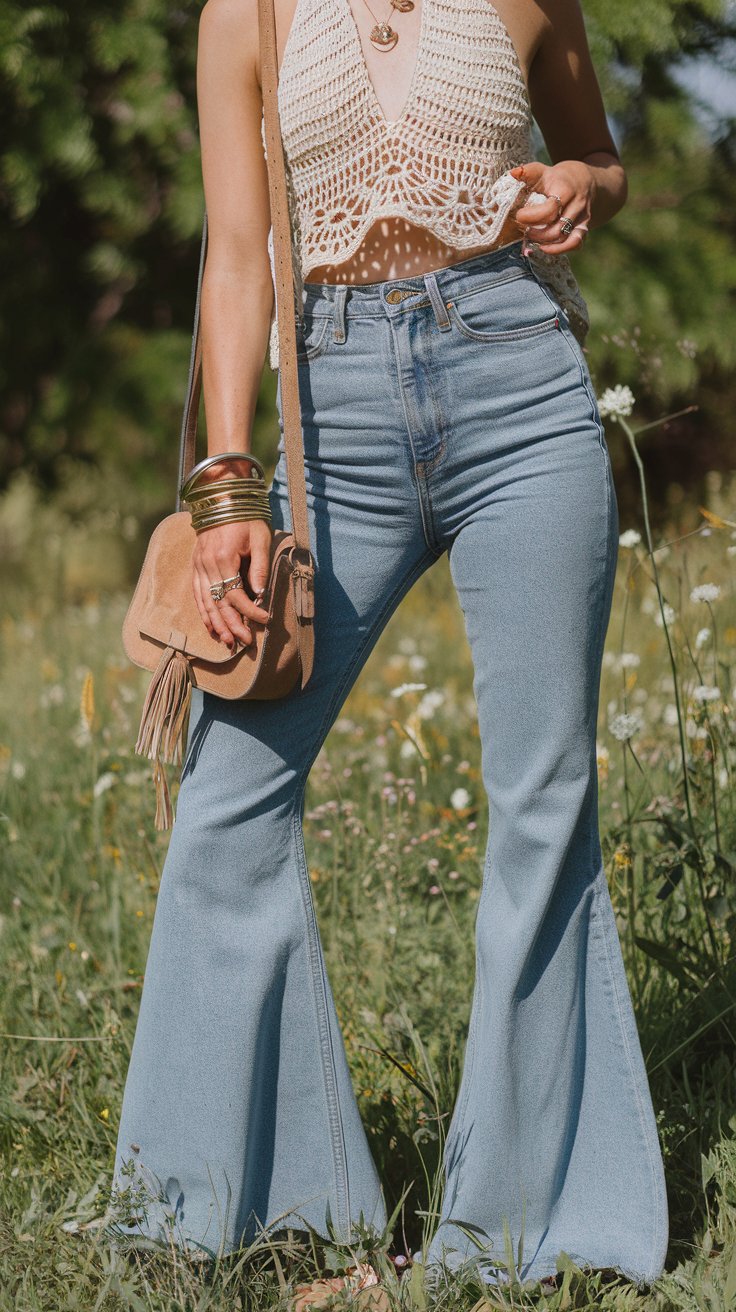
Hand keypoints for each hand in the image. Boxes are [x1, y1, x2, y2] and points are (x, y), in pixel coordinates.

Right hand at [192, 518, 272, 649]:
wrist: (221, 499)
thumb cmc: (245, 518)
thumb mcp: (260, 538)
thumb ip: (260, 567)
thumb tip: (261, 595)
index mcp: (224, 558)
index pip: (236, 594)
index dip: (250, 611)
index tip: (265, 620)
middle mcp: (207, 565)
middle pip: (219, 603)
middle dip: (233, 625)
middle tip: (246, 642)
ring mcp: (198, 566)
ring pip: (206, 602)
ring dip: (216, 624)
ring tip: (227, 642)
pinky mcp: (196, 566)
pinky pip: (197, 594)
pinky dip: (203, 612)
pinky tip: (210, 627)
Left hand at [509, 159, 595, 254]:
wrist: (584, 181)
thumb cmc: (558, 178)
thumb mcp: (544, 171)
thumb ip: (528, 172)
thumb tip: (512, 174)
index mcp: (566, 190)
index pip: (550, 210)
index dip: (532, 216)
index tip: (519, 215)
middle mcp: (576, 205)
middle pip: (556, 228)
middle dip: (536, 233)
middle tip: (523, 229)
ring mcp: (582, 218)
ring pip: (564, 238)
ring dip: (544, 242)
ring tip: (531, 237)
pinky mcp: (584, 228)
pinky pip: (575, 244)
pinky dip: (559, 250)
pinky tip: (544, 248)